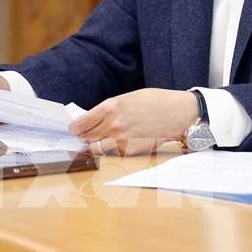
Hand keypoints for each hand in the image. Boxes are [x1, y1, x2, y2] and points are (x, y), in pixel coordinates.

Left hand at [69, 88, 198, 155]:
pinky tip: (116, 144)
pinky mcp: (130, 151)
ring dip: (95, 146)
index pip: (81, 123)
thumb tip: (94, 119)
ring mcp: (121, 140)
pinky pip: (113, 153)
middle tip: (83, 137)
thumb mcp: (128, 98)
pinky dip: (111, 150)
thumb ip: (110, 109)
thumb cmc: (155, 102)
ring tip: (98, 142)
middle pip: (86, 137)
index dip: (74, 128)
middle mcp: (113, 125)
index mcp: (110, 107)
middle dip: (83, 137)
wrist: (177, 114)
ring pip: (96, 148)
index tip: (73, 129)